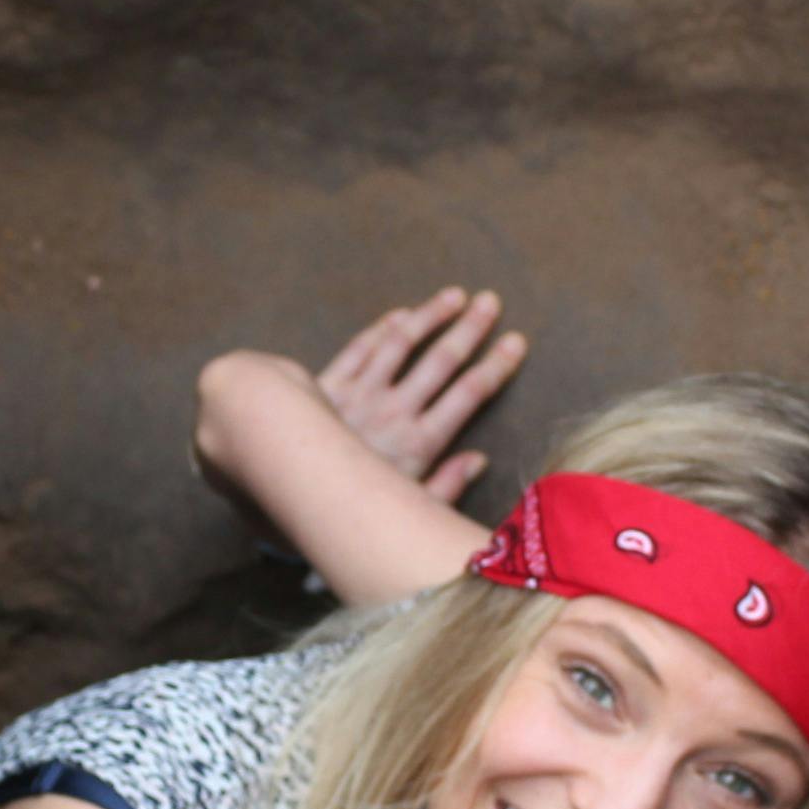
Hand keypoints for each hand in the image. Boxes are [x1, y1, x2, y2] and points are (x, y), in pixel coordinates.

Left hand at [316, 289, 527, 505]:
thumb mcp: (407, 511)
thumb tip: (479, 460)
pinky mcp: (327, 386)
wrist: (291, 495)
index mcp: (419, 444)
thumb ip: (446, 487)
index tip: (517, 341)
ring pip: (401, 343)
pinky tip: (402, 314)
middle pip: (441, 361)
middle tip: (490, 301)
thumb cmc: (353, 512)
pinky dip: (382, 328)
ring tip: (454, 295)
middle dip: (471, 328)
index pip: (469, 395)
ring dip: (430, 315)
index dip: (496, 366)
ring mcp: (358, 394)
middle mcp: (392, 412)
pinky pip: (359, 348)